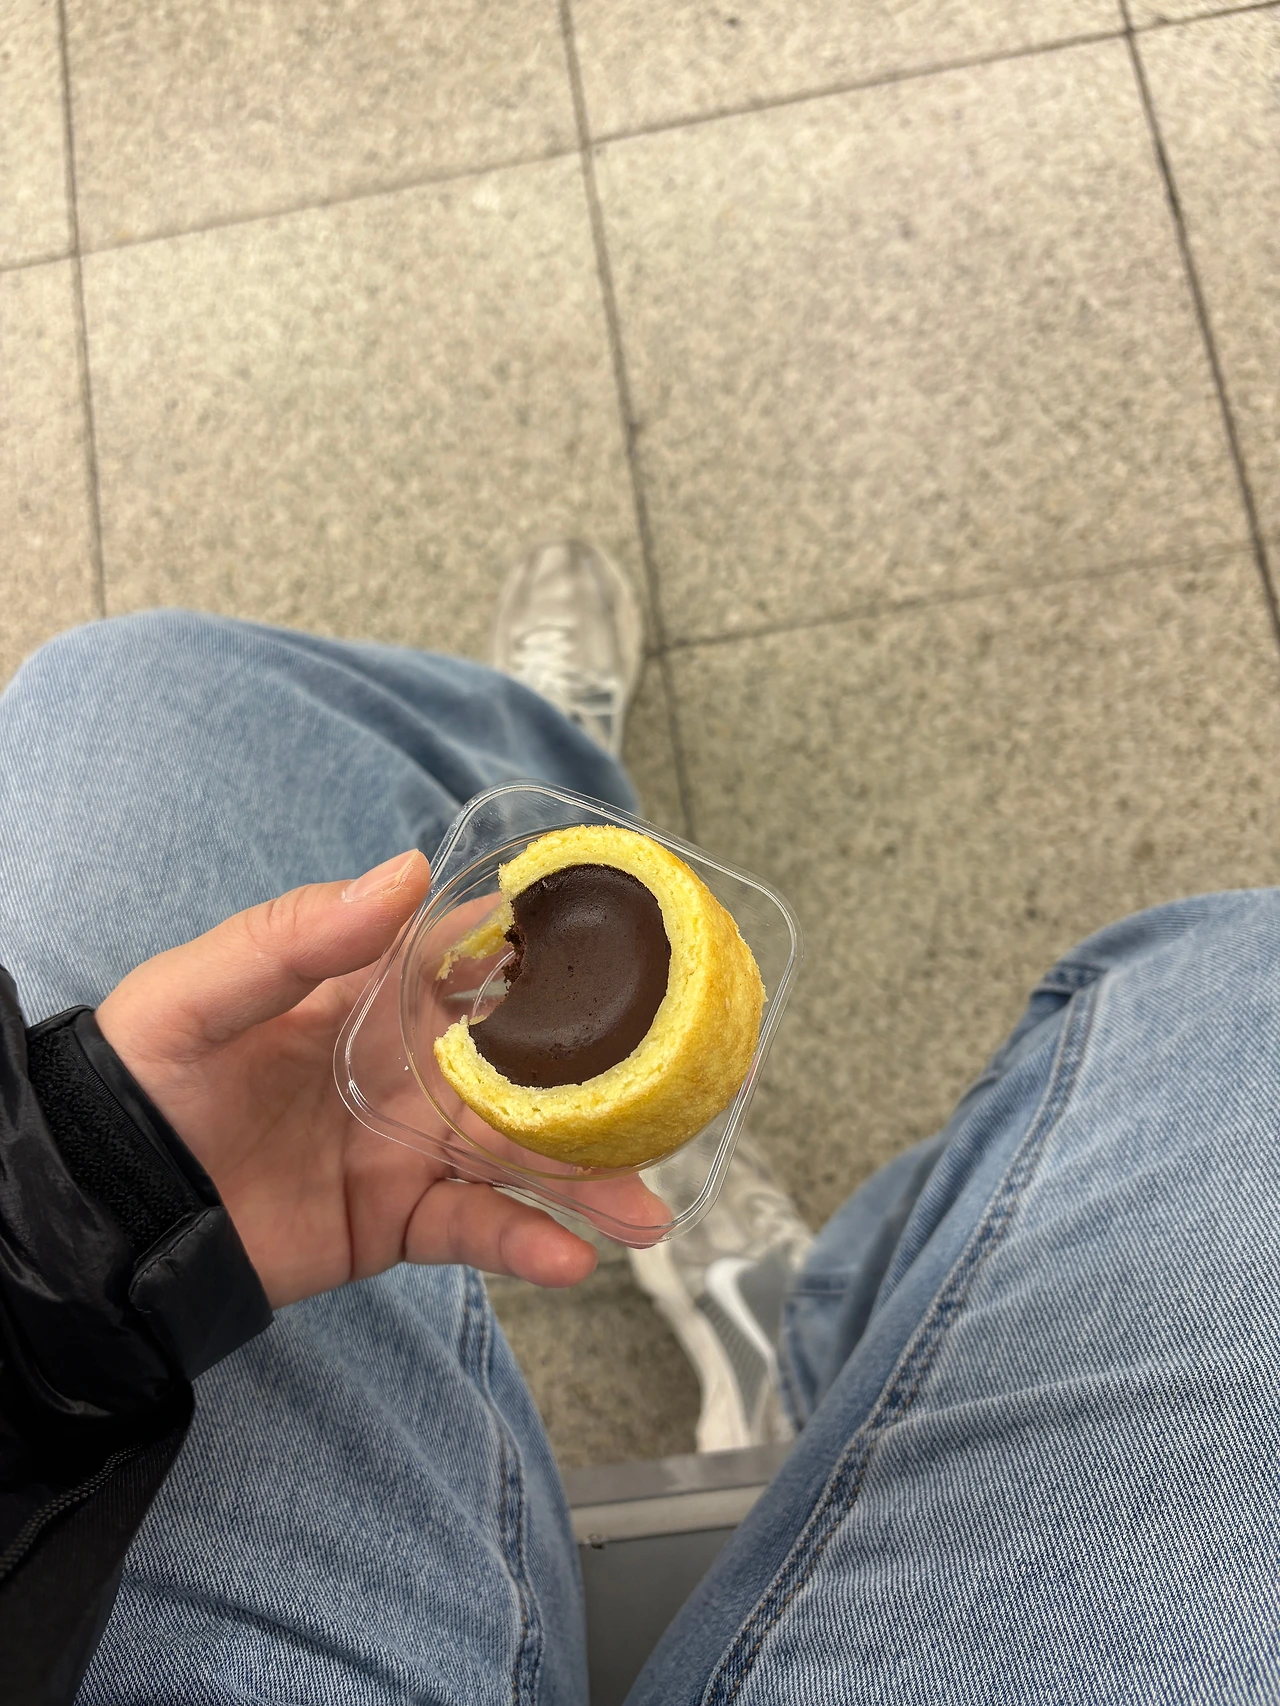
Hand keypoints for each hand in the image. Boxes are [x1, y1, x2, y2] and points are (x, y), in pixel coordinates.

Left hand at [96, 851, 600, 1306]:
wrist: (100, 1213)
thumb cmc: (140, 1080)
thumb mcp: (199, 994)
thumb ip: (297, 937)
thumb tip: (406, 869)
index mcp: (369, 993)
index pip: (477, 957)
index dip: (550, 950)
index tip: (633, 949)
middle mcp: (408, 1065)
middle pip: (525, 1065)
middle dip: (600, 1079)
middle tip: (679, 1090)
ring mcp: (408, 1145)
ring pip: (521, 1156)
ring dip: (588, 1181)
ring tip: (649, 1216)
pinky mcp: (396, 1221)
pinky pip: (475, 1230)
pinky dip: (525, 1246)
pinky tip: (572, 1260)